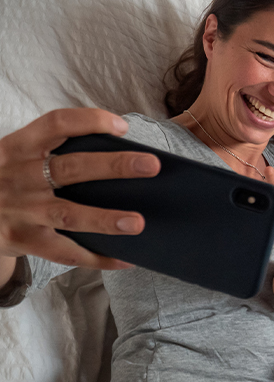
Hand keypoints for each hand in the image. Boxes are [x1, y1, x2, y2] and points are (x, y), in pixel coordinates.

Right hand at [0, 109, 159, 268]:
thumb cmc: (7, 181)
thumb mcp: (17, 159)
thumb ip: (53, 155)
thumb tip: (119, 159)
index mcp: (18, 147)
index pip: (56, 124)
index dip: (90, 121)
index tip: (122, 126)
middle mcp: (18, 177)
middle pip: (71, 168)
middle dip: (114, 166)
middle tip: (151, 165)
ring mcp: (20, 211)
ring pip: (68, 214)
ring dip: (105, 219)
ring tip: (138, 222)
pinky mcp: (22, 240)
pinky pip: (65, 252)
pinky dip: (97, 259)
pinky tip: (125, 259)